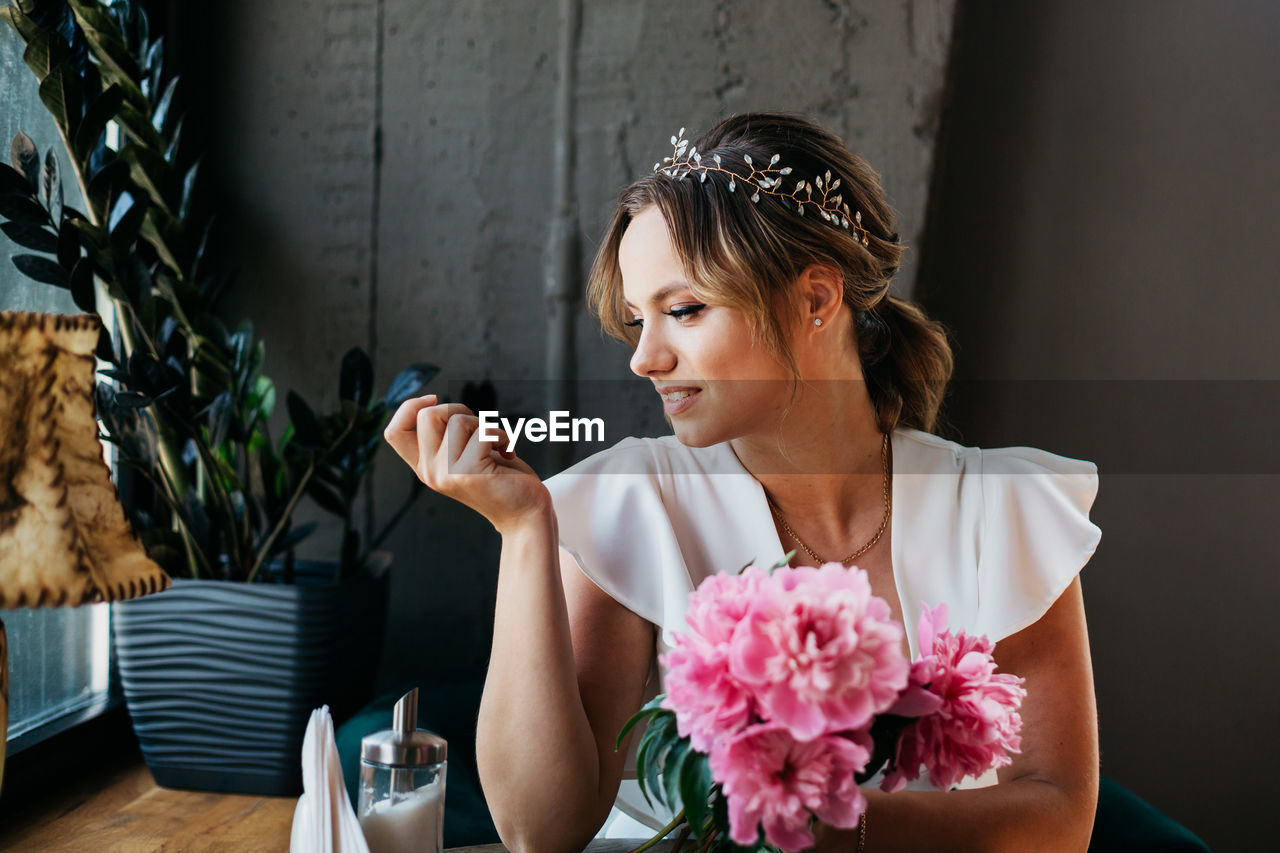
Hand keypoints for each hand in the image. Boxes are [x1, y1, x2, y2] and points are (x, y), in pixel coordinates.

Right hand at [384, 394, 550, 533]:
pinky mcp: (467, 473)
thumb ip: (448, 435)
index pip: (394, 433)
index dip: (408, 408)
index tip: (434, 399)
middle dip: (457, 409)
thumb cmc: (501, 478)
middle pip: (426, 415)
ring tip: (496, 444)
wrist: (526, 514)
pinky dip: (502, 436)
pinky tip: (508, 453)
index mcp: (426, 467)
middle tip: (479, 428)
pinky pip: (483, 432)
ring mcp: (446, 474)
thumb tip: (435, 403)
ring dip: (484, 424)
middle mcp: (430, 472)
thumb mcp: (465, 454)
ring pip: (457, 419)